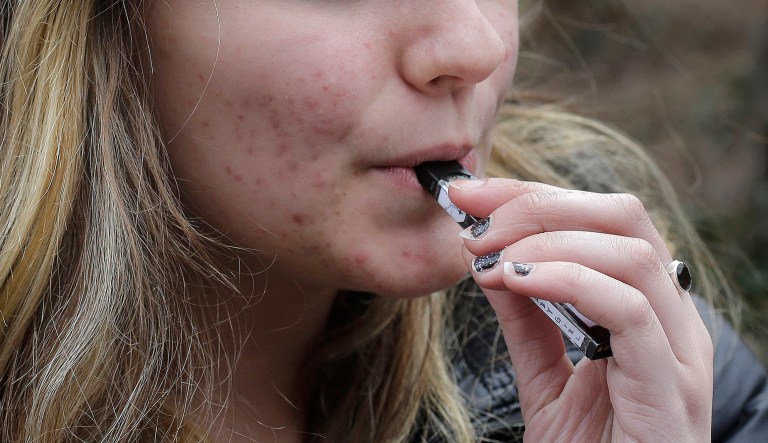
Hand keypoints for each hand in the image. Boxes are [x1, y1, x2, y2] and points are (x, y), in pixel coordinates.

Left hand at [449, 178, 712, 441]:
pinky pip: (627, 308)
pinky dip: (566, 280)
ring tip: (489, 258)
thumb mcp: (545, 375)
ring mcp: (679, 349)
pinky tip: (516, 282)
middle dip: (539, 204)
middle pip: (622, 216)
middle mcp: (671, 317)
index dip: (532, 196)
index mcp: (646, 306)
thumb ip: (526, 317)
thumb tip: (490, 258)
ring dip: (545, 241)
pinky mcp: (671, 384)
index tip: (469, 196)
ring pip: (628, 251)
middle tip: (476, 222)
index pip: (600, 219)